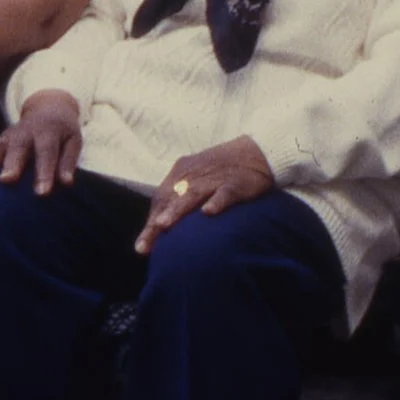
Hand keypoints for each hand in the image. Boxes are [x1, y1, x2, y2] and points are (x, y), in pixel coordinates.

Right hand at [0, 93, 83, 195]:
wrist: (48, 106)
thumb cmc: (63, 131)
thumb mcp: (73, 140)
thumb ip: (68, 161)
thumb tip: (66, 183)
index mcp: (49, 132)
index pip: (47, 154)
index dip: (44, 173)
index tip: (42, 194)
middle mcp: (27, 132)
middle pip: (19, 148)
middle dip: (12, 164)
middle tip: (6, 181)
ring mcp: (11, 134)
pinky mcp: (1, 139)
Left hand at [136, 137, 274, 254]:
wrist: (257, 152)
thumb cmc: (224, 170)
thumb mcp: (199, 178)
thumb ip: (182, 196)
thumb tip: (163, 225)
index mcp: (182, 172)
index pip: (161, 198)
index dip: (150, 222)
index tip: (142, 246)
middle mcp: (194, 175)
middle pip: (170, 198)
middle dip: (156, 222)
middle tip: (144, 245)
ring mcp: (214, 178)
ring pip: (192, 194)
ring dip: (176, 210)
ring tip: (163, 225)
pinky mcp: (235, 183)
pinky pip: (224, 193)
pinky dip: (216, 201)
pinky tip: (208, 212)